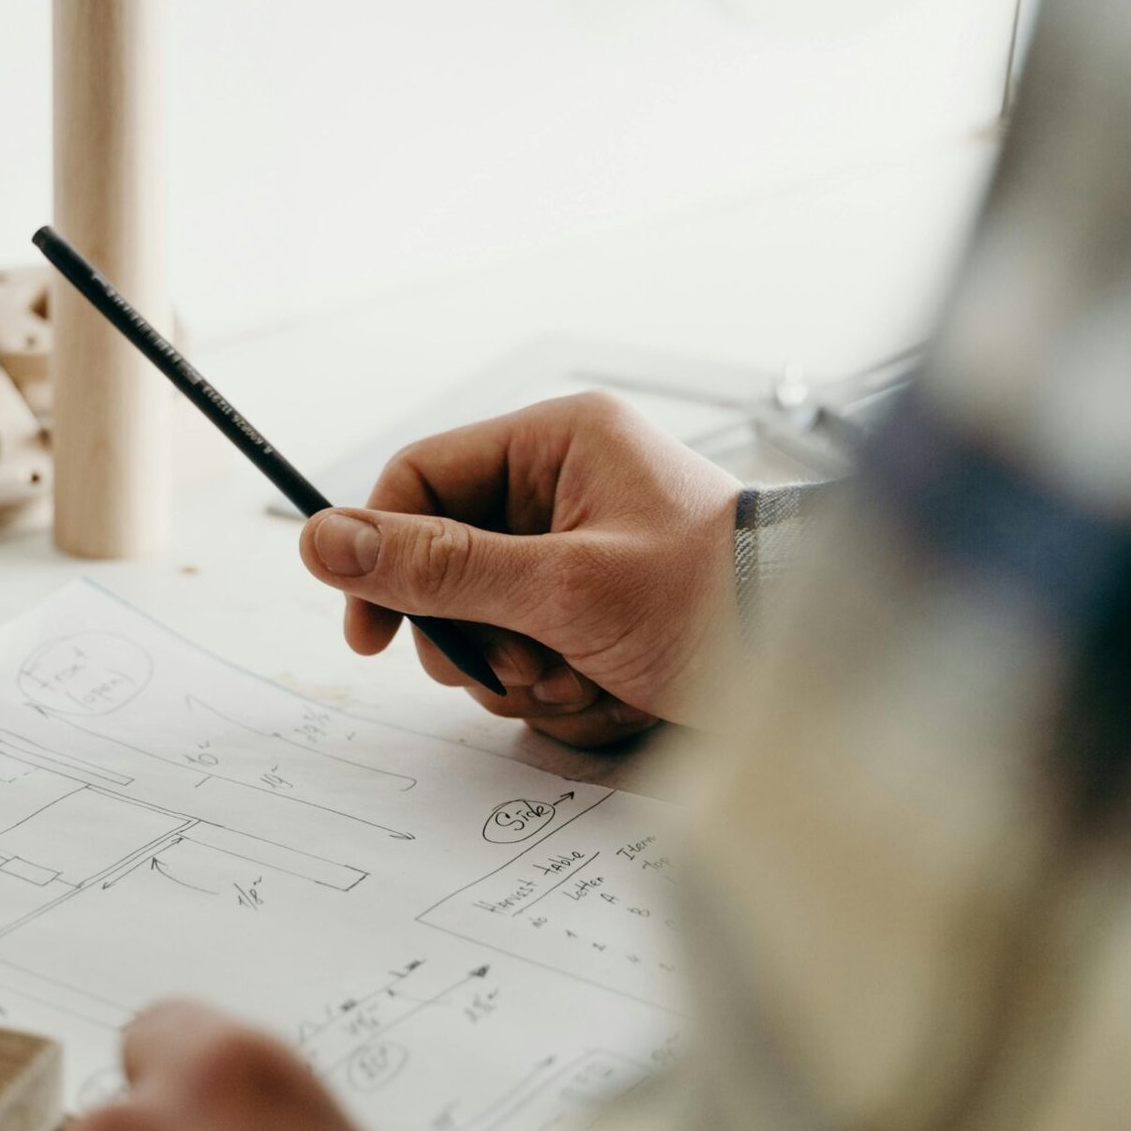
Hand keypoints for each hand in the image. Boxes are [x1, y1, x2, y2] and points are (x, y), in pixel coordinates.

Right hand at [299, 394, 740, 744]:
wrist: (807, 664)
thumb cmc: (707, 601)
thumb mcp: (558, 588)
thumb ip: (437, 569)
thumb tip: (323, 542)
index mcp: (557, 442)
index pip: (421, 479)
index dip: (380, 553)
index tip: (369, 634)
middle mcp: (565, 484)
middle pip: (445, 559)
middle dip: (469, 632)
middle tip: (509, 669)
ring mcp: (580, 545)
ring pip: (483, 614)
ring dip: (513, 666)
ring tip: (571, 679)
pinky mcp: (596, 603)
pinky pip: (527, 644)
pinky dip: (550, 681)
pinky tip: (597, 688)